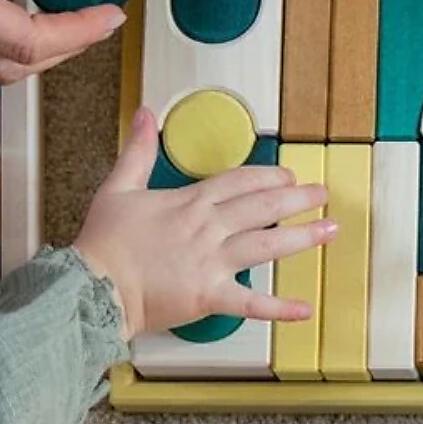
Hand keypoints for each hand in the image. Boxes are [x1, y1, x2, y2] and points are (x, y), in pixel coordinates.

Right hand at [75, 109, 334, 338]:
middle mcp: (208, 228)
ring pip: (268, 245)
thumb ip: (138, 151)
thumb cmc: (103, 244)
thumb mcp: (118, 187)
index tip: (289, 175)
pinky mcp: (210, 295)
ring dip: (303, 237)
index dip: (269, 176)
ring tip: (331, 231)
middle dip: (298, 199)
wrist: (91, 286)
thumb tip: (145, 114)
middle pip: (263, 207)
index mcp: (190, 202)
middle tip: (323, 194)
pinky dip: (279, 309)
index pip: (240, 181)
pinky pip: (251, 303)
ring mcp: (212, 262)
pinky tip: (304, 309)